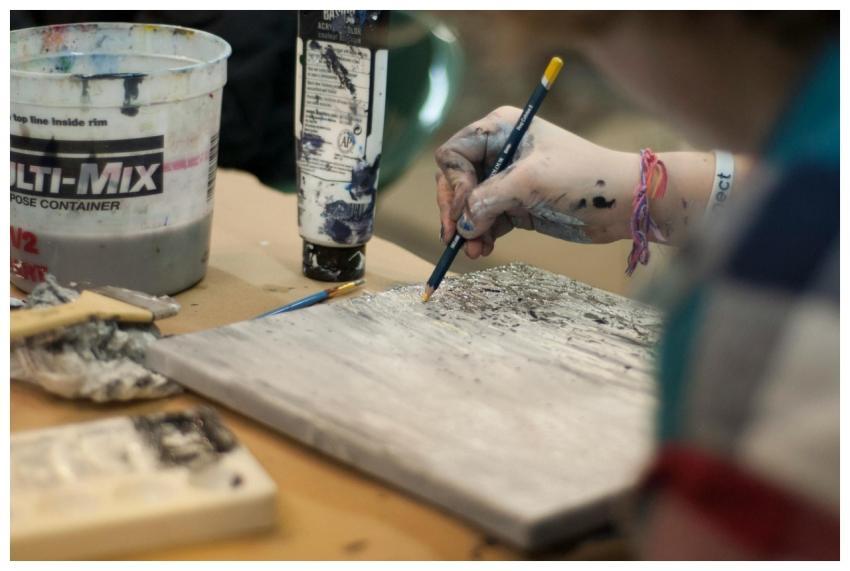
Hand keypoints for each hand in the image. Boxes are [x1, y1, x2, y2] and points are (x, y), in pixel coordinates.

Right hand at [435, 106, 638, 257]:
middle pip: (455, 181)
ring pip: (468, 206)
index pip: (453, 154)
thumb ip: (488, 199)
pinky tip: (483, 249)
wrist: (623, 202)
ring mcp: (506, 180)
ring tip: (474, 251)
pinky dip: (481, 235)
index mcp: (499, 129)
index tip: (466, 209)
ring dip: (467, 229)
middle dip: (455, 211)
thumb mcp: (529, 182)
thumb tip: (462, 225)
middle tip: (455, 237)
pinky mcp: (516, 205)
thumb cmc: (582, 178)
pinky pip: (485, 220)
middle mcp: (498, 151)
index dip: (454, 183)